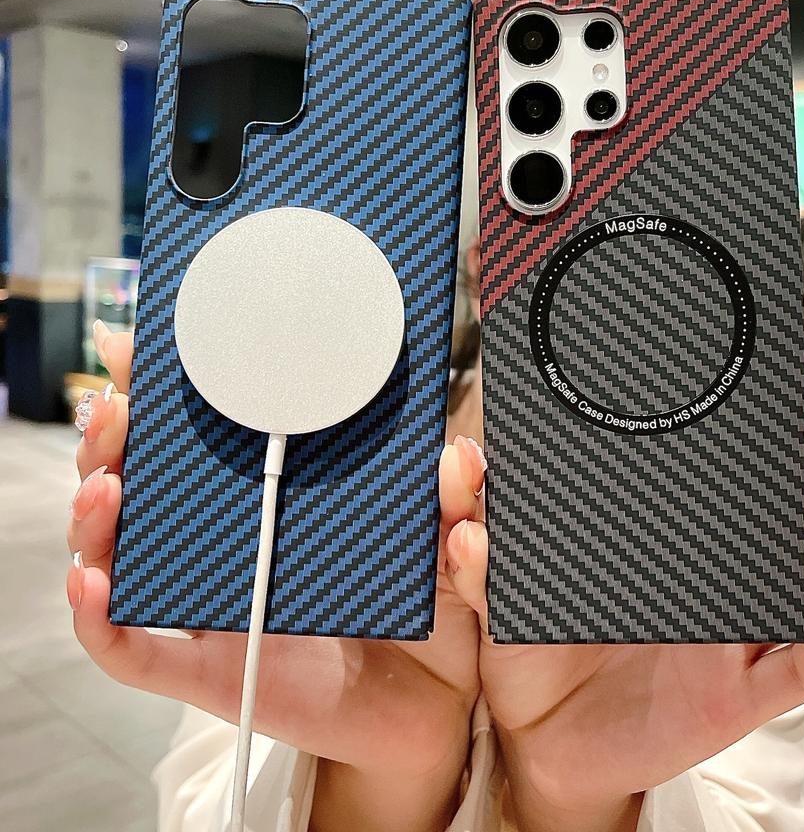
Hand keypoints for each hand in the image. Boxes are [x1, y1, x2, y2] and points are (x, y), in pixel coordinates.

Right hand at [68, 327, 482, 831]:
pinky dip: (101, 620)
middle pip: (147, 488)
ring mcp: (214, 608)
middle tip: (117, 406)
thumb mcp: (442, 545)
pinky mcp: (211, 672)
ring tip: (105, 483)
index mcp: (277, 505)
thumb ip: (453, 503)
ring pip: (125, 557)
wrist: (428, 705)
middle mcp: (232, 549)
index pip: (207, 443)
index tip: (144, 350)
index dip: (169, 396)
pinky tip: (97, 580)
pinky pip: (137, 651)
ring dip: (96, 517)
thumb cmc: (426, 612)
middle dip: (117, 442)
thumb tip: (456, 455)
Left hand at [445, 357, 803, 831]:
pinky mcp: (746, 689)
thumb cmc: (530, 644)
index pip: (729, 462)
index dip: (771, 419)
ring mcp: (739, 625)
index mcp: (666, 529)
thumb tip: (463, 459)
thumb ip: (480, 526)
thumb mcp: (500, 581)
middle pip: (794, 506)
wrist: (539, 738)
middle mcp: (715, 567)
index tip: (796, 380)